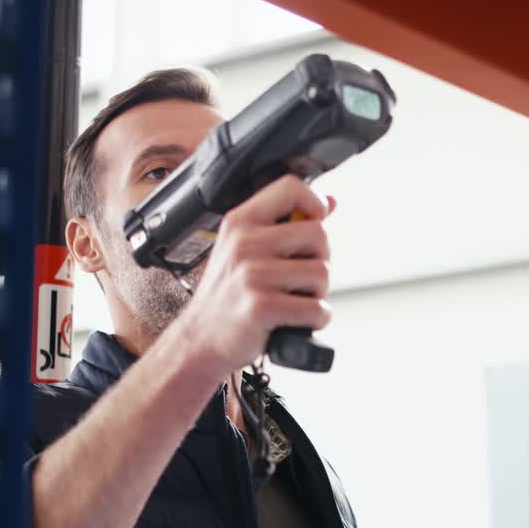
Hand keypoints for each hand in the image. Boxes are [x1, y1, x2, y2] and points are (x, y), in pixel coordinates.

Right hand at [172, 174, 334, 376]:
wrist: (199, 340)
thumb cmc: (227, 296)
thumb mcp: (244, 249)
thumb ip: (284, 224)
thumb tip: (329, 203)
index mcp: (240, 222)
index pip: (291, 187)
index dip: (314, 204)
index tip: (314, 223)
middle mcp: (244, 243)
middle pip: (319, 234)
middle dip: (320, 260)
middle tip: (299, 279)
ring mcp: (251, 275)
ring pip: (322, 273)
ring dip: (318, 294)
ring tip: (293, 300)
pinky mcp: (260, 307)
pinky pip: (316, 309)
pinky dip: (316, 320)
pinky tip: (295, 321)